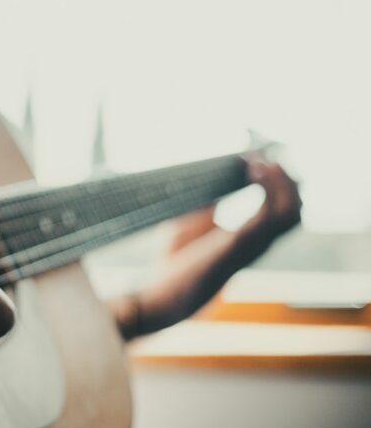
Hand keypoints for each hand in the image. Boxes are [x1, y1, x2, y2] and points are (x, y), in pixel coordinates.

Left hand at [111, 160, 301, 340]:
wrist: (157, 297)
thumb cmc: (169, 265)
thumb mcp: (189, 228)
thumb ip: (207, 211)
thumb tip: (216, 191)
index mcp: (247, 242)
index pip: (282, 213)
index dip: (279, 184)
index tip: (259, 157)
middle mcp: (255, 245)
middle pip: (294, 211)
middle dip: (286, 179)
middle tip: (264, 155)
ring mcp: (249, 246)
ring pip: (291, 212)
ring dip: (281, 180)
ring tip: (260, 160)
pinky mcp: (235, 246)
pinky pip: (268, 216)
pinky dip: (268, 188)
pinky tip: (252, 169)